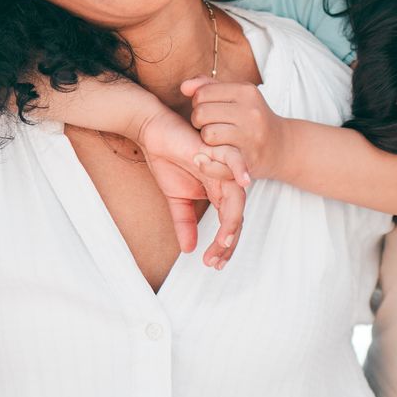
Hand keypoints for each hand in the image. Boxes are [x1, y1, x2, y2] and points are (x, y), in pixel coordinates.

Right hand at [131, 104, 250, 268]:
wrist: (152, 131)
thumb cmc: (166, 159)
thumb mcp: (175, 199)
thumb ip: (184, 222)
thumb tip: (188, 250)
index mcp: (217, 192)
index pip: (228, 223)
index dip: (223, 246)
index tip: (214, 265)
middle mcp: (224, 181)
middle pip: (236, 216)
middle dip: (227, 242)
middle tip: (215, 262)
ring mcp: (222, 165)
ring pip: (236, 197)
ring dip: (232, 220)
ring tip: (224, 241)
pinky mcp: (215, 148)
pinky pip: (233, 158)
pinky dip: (239, 169)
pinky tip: (244, 184)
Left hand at [182, 77, 288, 183]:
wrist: (283, 146)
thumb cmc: (253, 118)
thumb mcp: (237, 95)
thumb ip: (208, 86)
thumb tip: (184, 87)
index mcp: (246, 92)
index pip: (202, 93)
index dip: (198, 103)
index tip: (209, 110)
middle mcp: (251, 112)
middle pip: (201, 113)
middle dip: (199, 121)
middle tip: (210, 125)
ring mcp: (251, 136)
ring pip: (207, 135)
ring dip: (206, 139)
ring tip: (216, 139)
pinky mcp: (248, 159)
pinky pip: (214, 160)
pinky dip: (208, 161)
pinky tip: (214, 157)